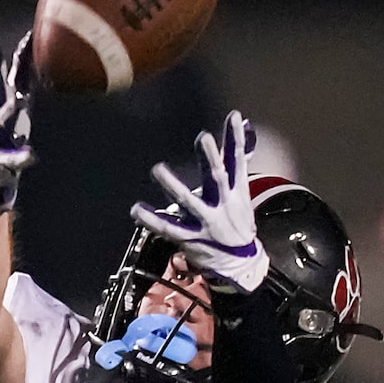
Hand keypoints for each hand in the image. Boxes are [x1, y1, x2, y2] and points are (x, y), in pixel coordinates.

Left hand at [133, 111, 266, 291]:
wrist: (241, 265)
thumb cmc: (237, 224)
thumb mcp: (241, 194)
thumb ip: (237, 161)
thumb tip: (247, 128)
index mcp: (236, 192)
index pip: (237, 160)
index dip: (236, 138)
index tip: (234, 117)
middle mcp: (222, 205)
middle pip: (217, 177)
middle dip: (211, 157)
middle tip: (203, 137)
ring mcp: (206, 223)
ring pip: (188, 202)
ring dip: (173, 185)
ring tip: (158, 169)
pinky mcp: (190, 239)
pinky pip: (168, 228)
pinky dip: (151, 219)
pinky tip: (136, 209)